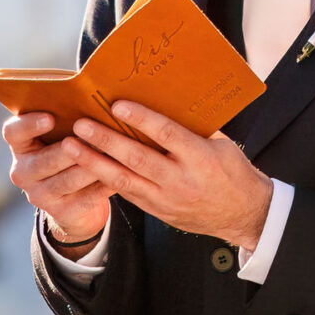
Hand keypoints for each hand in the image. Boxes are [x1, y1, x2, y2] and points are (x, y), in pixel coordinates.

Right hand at [3, 110, 112, 246]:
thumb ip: (67, 113)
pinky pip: (85, 198)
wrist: (74, 199)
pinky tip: (121, 174)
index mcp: (20, 145)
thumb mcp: (63, 132)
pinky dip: (103, 186)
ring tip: (113, 154)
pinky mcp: (60, 212)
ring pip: (67, 180)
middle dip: (73, 149)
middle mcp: (23, 171)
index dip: (29, 125)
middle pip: (44, 161)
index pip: (13, 132)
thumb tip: (85, 85)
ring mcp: (39, 195)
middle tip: (94, 137)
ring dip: (91, 167)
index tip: (50, 117)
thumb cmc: (71, 149)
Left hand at [69, 103, 272, 249]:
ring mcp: (167, 200)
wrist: (244, 215)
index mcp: (201, 158)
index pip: (166, 135)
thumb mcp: (220, 144)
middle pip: (136, 158)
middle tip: (81, 125)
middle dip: (105, 141)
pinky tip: (87, 165)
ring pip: (123, 180)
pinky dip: (105, 178)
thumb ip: (192, 127)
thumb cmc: (233, 172)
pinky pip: (127, 194)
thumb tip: (163, 100)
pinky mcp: (158, 212)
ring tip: (70, 147)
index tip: (117, 105)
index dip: (141, 119)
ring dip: (94, 162)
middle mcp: (181, 180)